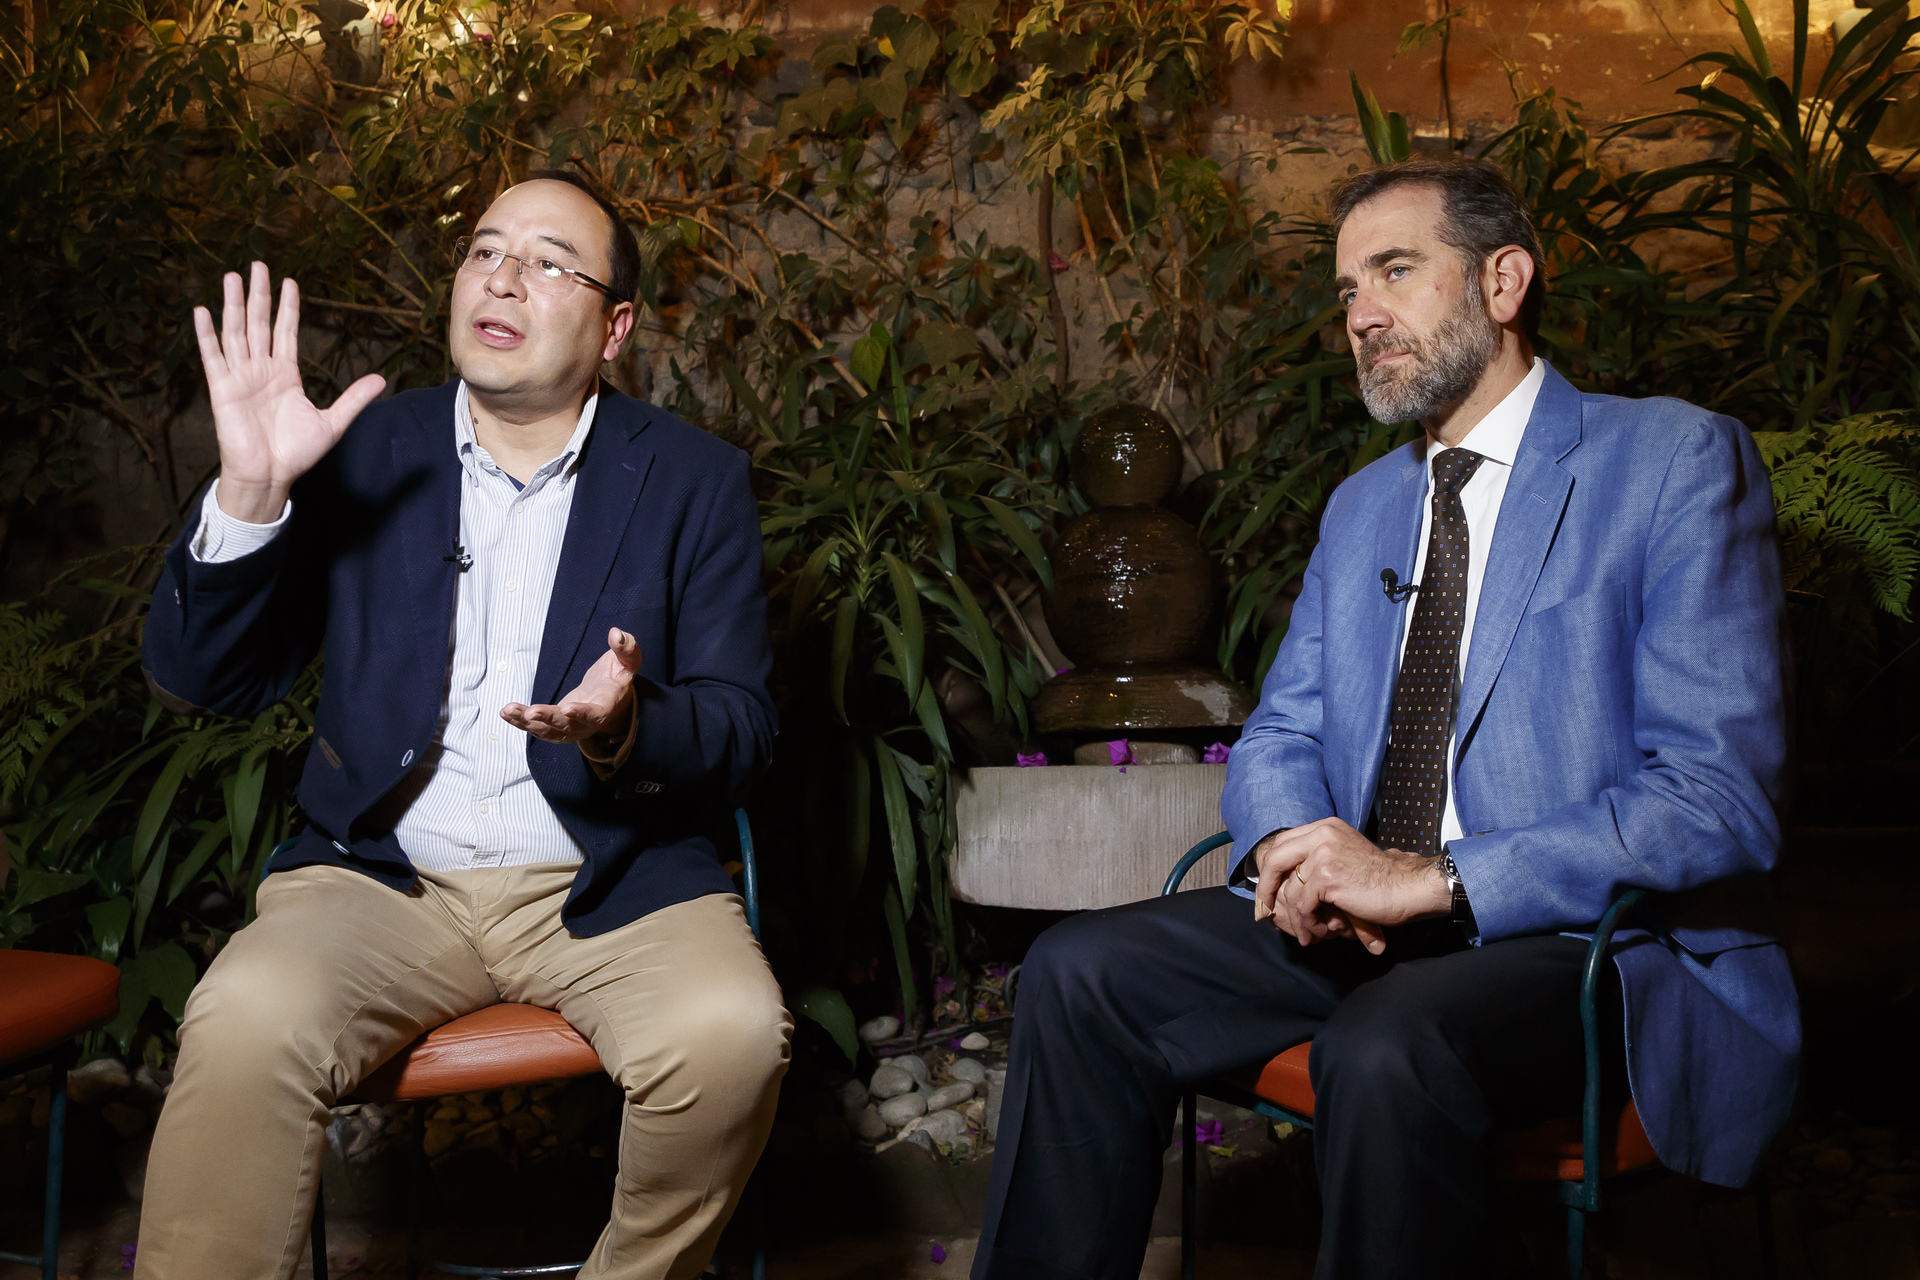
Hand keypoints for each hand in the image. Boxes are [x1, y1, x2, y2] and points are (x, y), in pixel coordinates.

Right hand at [193, 262, 385, 522]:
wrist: (270, 476)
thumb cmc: (296, 453)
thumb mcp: (332, 422)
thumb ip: (353, 399)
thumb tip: (381, 380)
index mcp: (285, 375)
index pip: (286, 332)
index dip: (287, 308)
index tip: (289, 282)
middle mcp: (261, 370)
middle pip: (260, 324)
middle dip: (260, 295)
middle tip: (258, 264)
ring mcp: (240, 377)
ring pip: (236, 332)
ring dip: (234, 305)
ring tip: (232, 277)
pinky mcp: (222, 389)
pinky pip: (213, 356)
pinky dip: (207, 334)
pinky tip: (203, 310)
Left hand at [499, 628, 640, 755]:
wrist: (609, 696)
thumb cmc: (617, 675)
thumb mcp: (627, 660)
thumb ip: (626, 647)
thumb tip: (616, 633)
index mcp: (606, 705)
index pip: (596, 714)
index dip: (583, 714)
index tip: (567, 708)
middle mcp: (588, 723)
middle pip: (568, 727)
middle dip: (549, 720)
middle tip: (532, 712)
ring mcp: (571, 727)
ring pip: (549, 731)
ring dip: (528, 723)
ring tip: (508, 710)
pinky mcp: (556, 726)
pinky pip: (538, 727)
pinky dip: (521, 722)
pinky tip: (505, 713)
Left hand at [1253, 818, 1448, 953]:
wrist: (1408, 887)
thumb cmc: (1380, 879)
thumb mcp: (1344, 857)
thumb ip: (1316, 860)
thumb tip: (1281, 883)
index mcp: (1325, 827)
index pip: (1282, 844)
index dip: (1270, 869)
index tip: (1268, 891)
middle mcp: (1321, 834)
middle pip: (1275, 859)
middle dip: (1267, 889)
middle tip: (1267, 913)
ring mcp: (1323, 853)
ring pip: (1289, 890)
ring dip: (1295, 918)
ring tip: (1307, 933)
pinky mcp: (1326, 876)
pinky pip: (1303, 905)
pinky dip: (1309, 923)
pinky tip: (1321, 932)